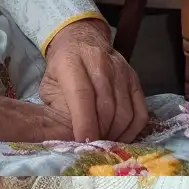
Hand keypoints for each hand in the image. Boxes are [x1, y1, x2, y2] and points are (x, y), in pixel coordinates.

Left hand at [39, 17, 150, 141]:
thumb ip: (56, 106)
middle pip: (107, 106)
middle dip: (100, 133)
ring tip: (104, 145)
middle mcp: (100, 65)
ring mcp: (122, 71)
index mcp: (72, 64)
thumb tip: (67, 135)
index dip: (85, 122)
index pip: (82, 96)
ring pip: (125, 110)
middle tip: (93, 149)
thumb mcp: (48, 84)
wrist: (83, 39)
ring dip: (115, 133)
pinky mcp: (135, 79)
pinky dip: (132, 129)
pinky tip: (121, 137)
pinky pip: (140, 110)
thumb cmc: (61, 68)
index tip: (84, 143)